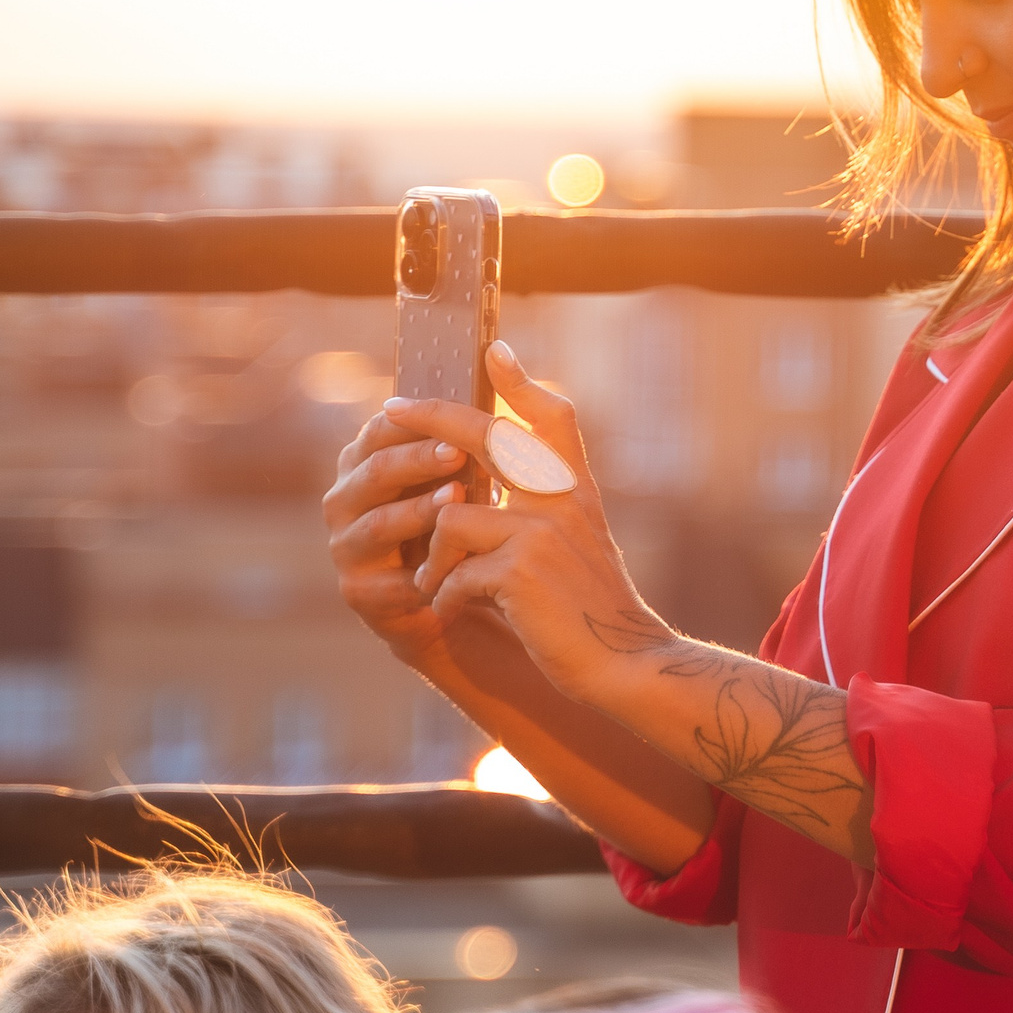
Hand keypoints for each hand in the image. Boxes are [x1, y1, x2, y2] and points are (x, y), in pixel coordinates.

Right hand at [323, 408, 474, 668]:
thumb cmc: (464, 521)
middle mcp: (347, 497)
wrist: (461, 598)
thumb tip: (500, 351)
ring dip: (417, 511)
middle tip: (458, 452)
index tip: (456, 414)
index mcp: (368, 459)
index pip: (381, 428)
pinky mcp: (358, 591)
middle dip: (417, 460)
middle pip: (376, 470)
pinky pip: (385, 580)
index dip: (415, 421)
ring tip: (456, 501)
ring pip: (378, 523)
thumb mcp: (471, 470)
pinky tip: (450, 566)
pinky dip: (420, 572)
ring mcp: (347, 545)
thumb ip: (475, 420)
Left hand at [393, 341, 675, 701]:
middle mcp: (561, 498)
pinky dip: (444, 596)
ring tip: (437, 584)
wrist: (623, 660)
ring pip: (451, 517)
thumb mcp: (576, 542)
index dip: (522, 383)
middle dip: (432, 420)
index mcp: (576, 488)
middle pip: (487, 437)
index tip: (494, 352)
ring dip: (433, 558)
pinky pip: (452, 571)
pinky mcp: (518, 571)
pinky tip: (451, 612)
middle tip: (390, 413)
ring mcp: (540, 531)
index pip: (553, 416)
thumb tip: (477, 495)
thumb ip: (540, 509)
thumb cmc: (590, 606)